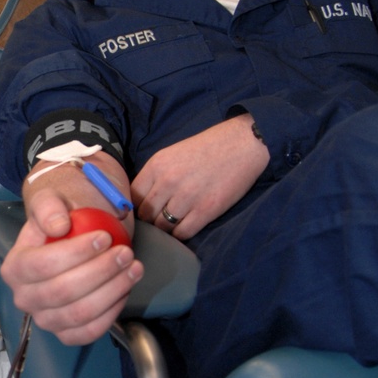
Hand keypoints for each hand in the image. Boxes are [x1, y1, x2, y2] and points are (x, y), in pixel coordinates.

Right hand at [2, 185, 142, 345]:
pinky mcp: (66, 333)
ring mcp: (45, 319)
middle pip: (62, 292)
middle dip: (100, 272)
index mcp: (14, 268)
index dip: (76, 253)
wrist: (73, 234)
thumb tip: (58, 226)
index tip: (104, 237)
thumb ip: (48, 206)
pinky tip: (125, 289)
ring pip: (80, 314)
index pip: (42, 265)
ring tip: (133, 268)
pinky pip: (90, 332)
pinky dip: (112, 312)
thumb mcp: (51, 199)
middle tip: (125, 252)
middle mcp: (24, 298)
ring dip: (112, 291)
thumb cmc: (62, 218)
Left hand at [131, 115, 269, 238]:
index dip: (136, 207)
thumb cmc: (207, 148)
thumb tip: (140, 201)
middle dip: (150, 219)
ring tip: (174, 223)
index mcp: (156, 166)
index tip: (143, 211)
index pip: (133, 197)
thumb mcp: (172, 155)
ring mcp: (187, 197)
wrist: (243, 144)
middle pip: (146, 215)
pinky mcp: (206, 210)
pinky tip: (186, 226)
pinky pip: (182, 233)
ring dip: (166, 228)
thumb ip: (155, 176)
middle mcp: (168, 182)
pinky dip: (181, 234)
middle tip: (159, 219)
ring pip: (162, 227)